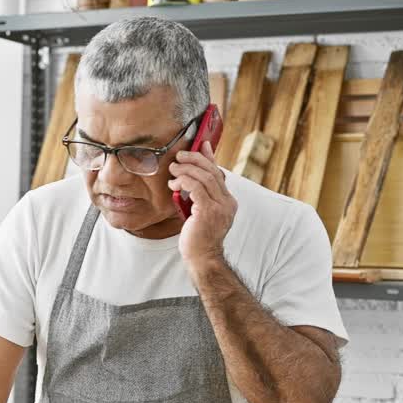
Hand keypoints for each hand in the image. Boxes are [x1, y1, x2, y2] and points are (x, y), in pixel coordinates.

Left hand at [167, 140, 237, 273]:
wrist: (202, 258)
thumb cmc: (199, 237)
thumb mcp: (201, 211)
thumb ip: (200, 194)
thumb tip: (191, 176)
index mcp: (229, 201)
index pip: (219, 173)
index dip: (209, 157)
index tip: (200, 144)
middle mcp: (228, 203)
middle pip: (212, 171)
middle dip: (194, 160)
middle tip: (179, 156)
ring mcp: (220, 207)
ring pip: (204, 177)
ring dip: (186, 170)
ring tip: (173, 169)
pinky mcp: (208, 212)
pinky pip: (196, 188)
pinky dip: (184, 181)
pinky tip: (174, 183)